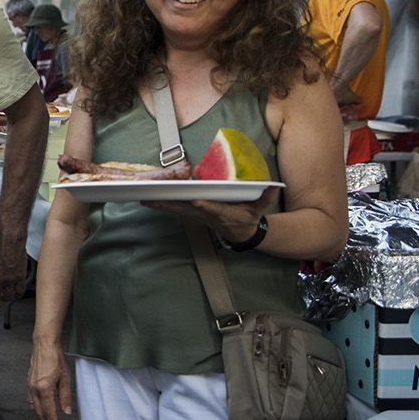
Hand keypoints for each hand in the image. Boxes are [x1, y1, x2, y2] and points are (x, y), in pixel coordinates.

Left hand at [0, 222, 29, 301]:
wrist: (11, 234)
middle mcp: (4, 280)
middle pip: (3, 298)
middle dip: (1, 298)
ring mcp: (14, 278)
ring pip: (13, 296)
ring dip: (10, 296)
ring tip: (7, 295)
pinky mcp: (22, 274)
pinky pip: (21, 289)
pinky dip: (18, 292)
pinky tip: (15, 289)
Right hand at [27, 339, 73, 419]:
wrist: (44, 345)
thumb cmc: (55, 358)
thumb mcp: (65, 378)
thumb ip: (65, 397)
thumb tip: (66, 411)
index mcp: (44, 388)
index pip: (49, 412)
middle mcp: (34, 388)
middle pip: (39, 412)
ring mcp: (29, 386)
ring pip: (32, 408)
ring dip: (39, 418)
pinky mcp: (28, 383)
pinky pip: (30, 400)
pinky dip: (35, 409)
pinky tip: (39, 411)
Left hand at [141, 187, 279, 243]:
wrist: (241, 234)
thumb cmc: (249, 218)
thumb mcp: (260, 209)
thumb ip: (265, 197)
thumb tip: (273, 186)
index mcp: (225, 214)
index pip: (215, 210)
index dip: (207, 207)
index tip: (197, 201)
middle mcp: (208, 216)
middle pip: (188, 210)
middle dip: (172, 204)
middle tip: (155, 198)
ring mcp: (198, 217)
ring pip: (178, 210)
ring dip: (162, 205)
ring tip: (145, 199)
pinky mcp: (192, 215)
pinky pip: (175, 209)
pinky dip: (162, 205)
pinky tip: (147, 201)